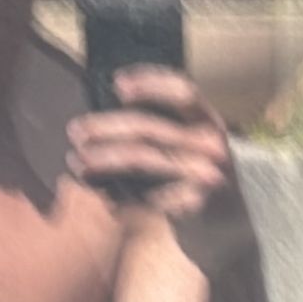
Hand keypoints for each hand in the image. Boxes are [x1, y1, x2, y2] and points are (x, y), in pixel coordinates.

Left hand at [67, 67, 256, 275]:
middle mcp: (209, 143)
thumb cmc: (197, 171)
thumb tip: (111, 106)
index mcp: (207, 119)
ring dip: (103, 159)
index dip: (150, 83)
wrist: (227, 219)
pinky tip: (98, 192)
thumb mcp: (190, 139)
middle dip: (106, 128)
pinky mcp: (191, 204)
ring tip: (75, 161)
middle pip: (149, 128)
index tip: (117, 85)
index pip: (182, 91)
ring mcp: (203, 175)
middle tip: (75, 131)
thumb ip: (162, 123)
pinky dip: (118, 194)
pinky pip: (146, 196)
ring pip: (142, 160)